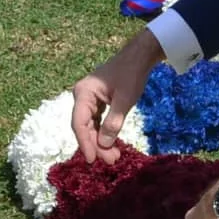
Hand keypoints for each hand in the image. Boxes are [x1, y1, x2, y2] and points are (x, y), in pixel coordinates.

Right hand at [70, 29, 165, 162]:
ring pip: (90, 126)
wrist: (138, 58)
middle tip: (111, 160)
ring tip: (113, 157)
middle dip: (96, 145)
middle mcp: (81, 96)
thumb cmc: (131, 75)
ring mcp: (88, 99)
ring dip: (100, 141)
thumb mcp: (124, 100)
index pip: (79, 123)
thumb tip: (103, 145)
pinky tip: (111, 144)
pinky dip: (103, 132)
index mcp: (83, 93)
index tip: (92, 159)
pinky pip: (96, 121)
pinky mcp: (97, 102)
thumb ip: (113, 122)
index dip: (85, 143)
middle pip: (84, 126)